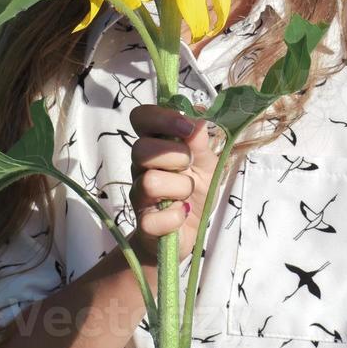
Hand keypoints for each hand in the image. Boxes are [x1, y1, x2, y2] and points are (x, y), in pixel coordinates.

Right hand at [127, 103, 220, 261]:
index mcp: (155, 144)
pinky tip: (183, 213)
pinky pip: (154, 218)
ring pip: (149, 182)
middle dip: (175, 155)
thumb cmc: (197, 189)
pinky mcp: (144, 224)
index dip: (161, 118)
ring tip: (187, 194)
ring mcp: (139, 195)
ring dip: (180, 188)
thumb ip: (201, 143)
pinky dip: (177, 216)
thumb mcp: (207, 162)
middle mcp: (141, 167)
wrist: (191, 230)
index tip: (186, 128)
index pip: (141, 117)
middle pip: (141, 149)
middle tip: (189, 166)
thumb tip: (198, 120)